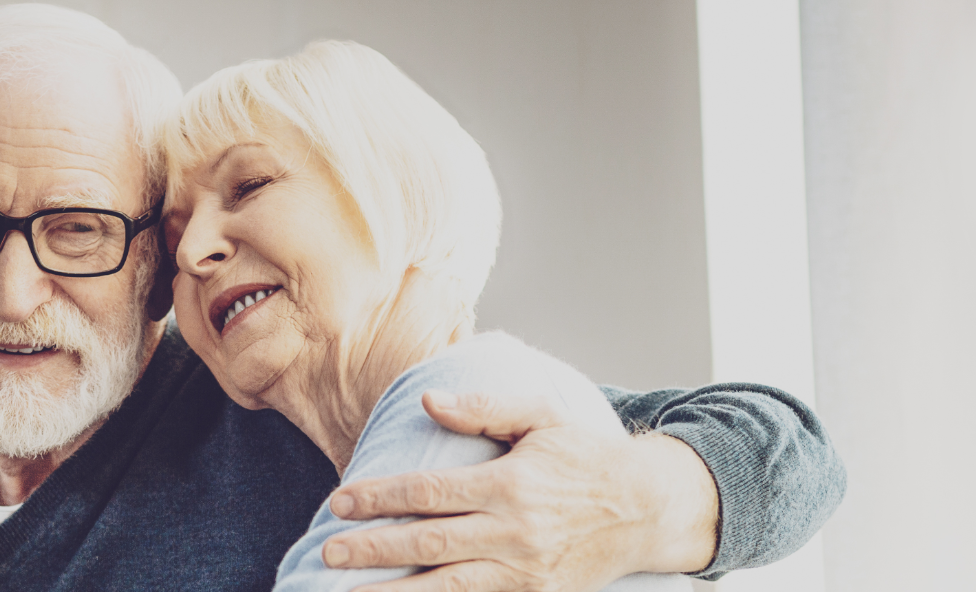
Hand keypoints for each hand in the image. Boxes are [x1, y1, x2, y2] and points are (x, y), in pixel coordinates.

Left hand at [321, 390, 719, 591]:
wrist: (647, 510)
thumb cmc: (589, 458)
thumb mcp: (544, 418)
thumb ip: (485, 410)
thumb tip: (429, 402)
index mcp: (512, 484)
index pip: (430, 493)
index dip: (380, 498)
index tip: (341, 501)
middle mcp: (515, 532)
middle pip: (429, 544)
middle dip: (373, 549)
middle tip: (329, 551)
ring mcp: (524, 571)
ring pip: (446, 587)